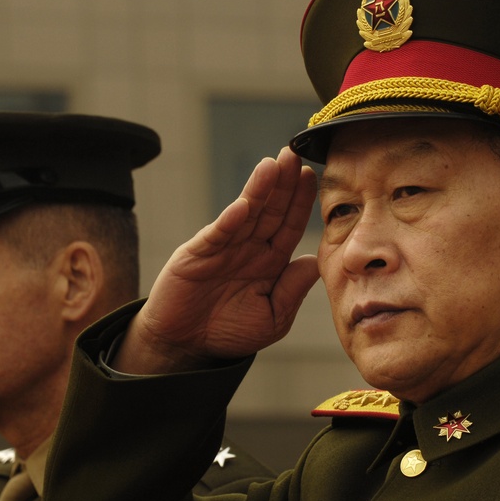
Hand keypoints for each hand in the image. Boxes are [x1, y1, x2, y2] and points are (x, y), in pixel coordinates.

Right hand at [114, 147, 319, 373]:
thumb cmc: (229, 332)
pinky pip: (217, 235)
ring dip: (258, 190)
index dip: (300, 202)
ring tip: (272, 165)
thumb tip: (314, 262)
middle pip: (269, 210)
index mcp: (269, 261)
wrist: (185, 345)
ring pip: (245, 214)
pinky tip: (243, 205)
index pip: (289, 225)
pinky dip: (229, 221)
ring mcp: (222, 248)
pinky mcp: (197, 255)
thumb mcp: (272, 318)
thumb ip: (291, 291)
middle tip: (295, 155)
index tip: (312, 176)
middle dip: (282, 183)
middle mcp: (248, 248)